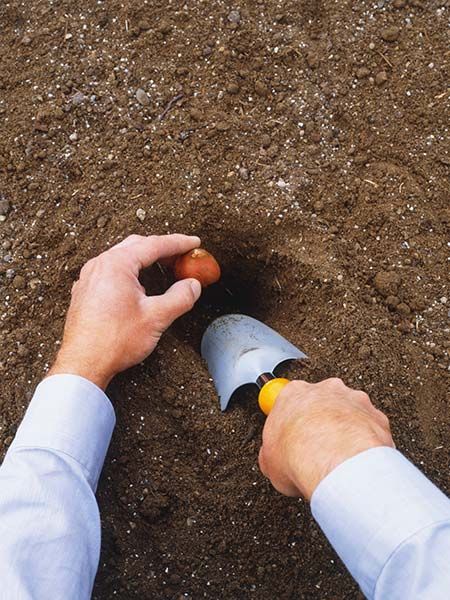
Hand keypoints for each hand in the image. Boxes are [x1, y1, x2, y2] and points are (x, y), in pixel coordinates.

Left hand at [48, 234, 201, 389]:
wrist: (83, 364)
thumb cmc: (114, 341)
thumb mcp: (156, 318)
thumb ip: (180, 297)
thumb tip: (193, 285)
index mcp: (116, 264)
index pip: (154, 245)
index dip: (178, 243)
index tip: (194, 243)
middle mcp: (99, 265)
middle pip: (136, 246)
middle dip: (162, 249)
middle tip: (182, 256)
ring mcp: (88, 278)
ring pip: (122, 258)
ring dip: (145, 260)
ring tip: (164, 269)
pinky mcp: (84, 292)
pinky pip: (110, 271)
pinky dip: (129, 271)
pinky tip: (138, 286)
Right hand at [258, 378, 393, 499]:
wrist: (336, 465)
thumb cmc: (301, 457)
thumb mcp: (270, 461)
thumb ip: (273, 453)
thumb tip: (274, 461)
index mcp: (294, 393)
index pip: (290, 400)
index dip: (292, 420)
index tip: (292, 433)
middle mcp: (325, 390)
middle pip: (323, 401)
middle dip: (322, 421)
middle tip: (318, 447)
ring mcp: (353, 400)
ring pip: (350, 412)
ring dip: (347, 430)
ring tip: (340, 457)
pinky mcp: (376, 416)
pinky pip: (372, 427)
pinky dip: (367, 442)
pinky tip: (358, 461)